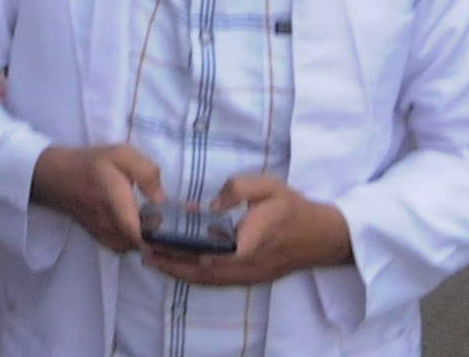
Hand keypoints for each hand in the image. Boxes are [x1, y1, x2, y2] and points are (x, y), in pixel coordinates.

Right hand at [29, 142, 160, 255]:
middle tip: (159, 215)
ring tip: (146, 218)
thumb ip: (146, 171)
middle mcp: (111, 227)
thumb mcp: (120, 155)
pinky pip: (125, 247)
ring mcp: (106, 237)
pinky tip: (133, 223)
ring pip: (136, 248)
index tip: (169, 225)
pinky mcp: (102, 240)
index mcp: (116, 204)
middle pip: (144, 245)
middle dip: (157, 234)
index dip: (159, 238)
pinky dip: (133, 239)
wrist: (56, 176)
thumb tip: (161, 198)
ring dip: (145, 238)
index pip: (140, 237)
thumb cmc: (90, 164)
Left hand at [151, 175, 354, 288]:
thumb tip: (212, 204)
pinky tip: (179, 268)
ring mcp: (251, 275)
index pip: (219, 250)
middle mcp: (250, 263)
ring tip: (153, 262)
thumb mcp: (269, 186)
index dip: (193, 250)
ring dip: (182, 273)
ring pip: (212, 280)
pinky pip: (220, 282)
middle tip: (145, 253)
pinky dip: (197, 277)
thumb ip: (238, 188)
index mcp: (254, 239)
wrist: (322, 237)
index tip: (166, 244)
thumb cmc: (293, 208)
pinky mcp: (252, 278)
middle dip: (176, 263)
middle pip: (208, 270)